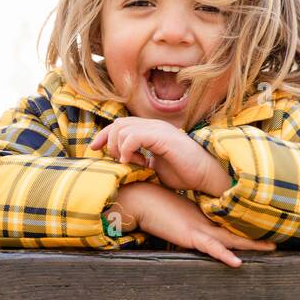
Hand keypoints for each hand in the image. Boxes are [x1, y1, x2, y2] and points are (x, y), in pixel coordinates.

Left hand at [90, 118, 230, 194]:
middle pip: (117, 124)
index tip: (94, 149)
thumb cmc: (184, 174)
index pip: (119, 125)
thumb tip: (122, 168)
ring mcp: (158, 129)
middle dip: (109, 144)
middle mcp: (153, 126)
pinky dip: (127, 149)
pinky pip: (134, 136)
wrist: (206, 176)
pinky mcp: (162, 137)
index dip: (103, 136)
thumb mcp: (155, 168)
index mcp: (151, 131)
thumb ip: (140, 162)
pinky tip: (133, 162)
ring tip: (130, 163)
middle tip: (120, 162)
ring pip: (122, 128)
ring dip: (119, 148)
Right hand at [115, 182, 275, 267]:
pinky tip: (237, 263)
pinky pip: (211, 248)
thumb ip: (181, 223)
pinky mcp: (190, 236)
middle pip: (235, 230)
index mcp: (201, 217)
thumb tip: (183, 229)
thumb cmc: (152, 207)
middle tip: (276, 240)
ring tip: (271, 248)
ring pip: (231, 239)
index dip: (243, 230)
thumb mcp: (171, 216)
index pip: (226, 225)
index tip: (259, 232)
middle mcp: (204, 221)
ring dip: (251, 244)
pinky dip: (225, 255)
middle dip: (256, 237)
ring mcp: (199, 228)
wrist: (140, 199)